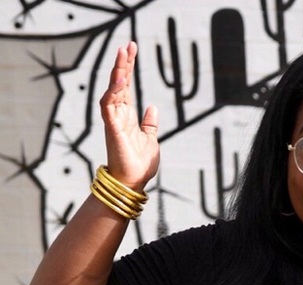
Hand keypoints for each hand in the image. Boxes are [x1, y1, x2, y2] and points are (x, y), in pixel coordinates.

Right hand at [99, 41, 159, 190]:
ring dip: (118, 71)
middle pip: (119, 83)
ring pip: (113, 89)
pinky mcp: (111, 127)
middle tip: (128, 44)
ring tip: (123, 53)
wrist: (134, 182)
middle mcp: (119, 114)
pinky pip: (109, 104)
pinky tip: (121, 78)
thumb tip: (153, 107)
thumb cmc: (140, 164)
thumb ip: (150, 123)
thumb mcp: (150, 139)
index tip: (132, 50)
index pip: (127, 87)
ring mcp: (114, 120)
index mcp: (128, 116)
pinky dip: (114, 91)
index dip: (129, 68)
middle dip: (123, 63)